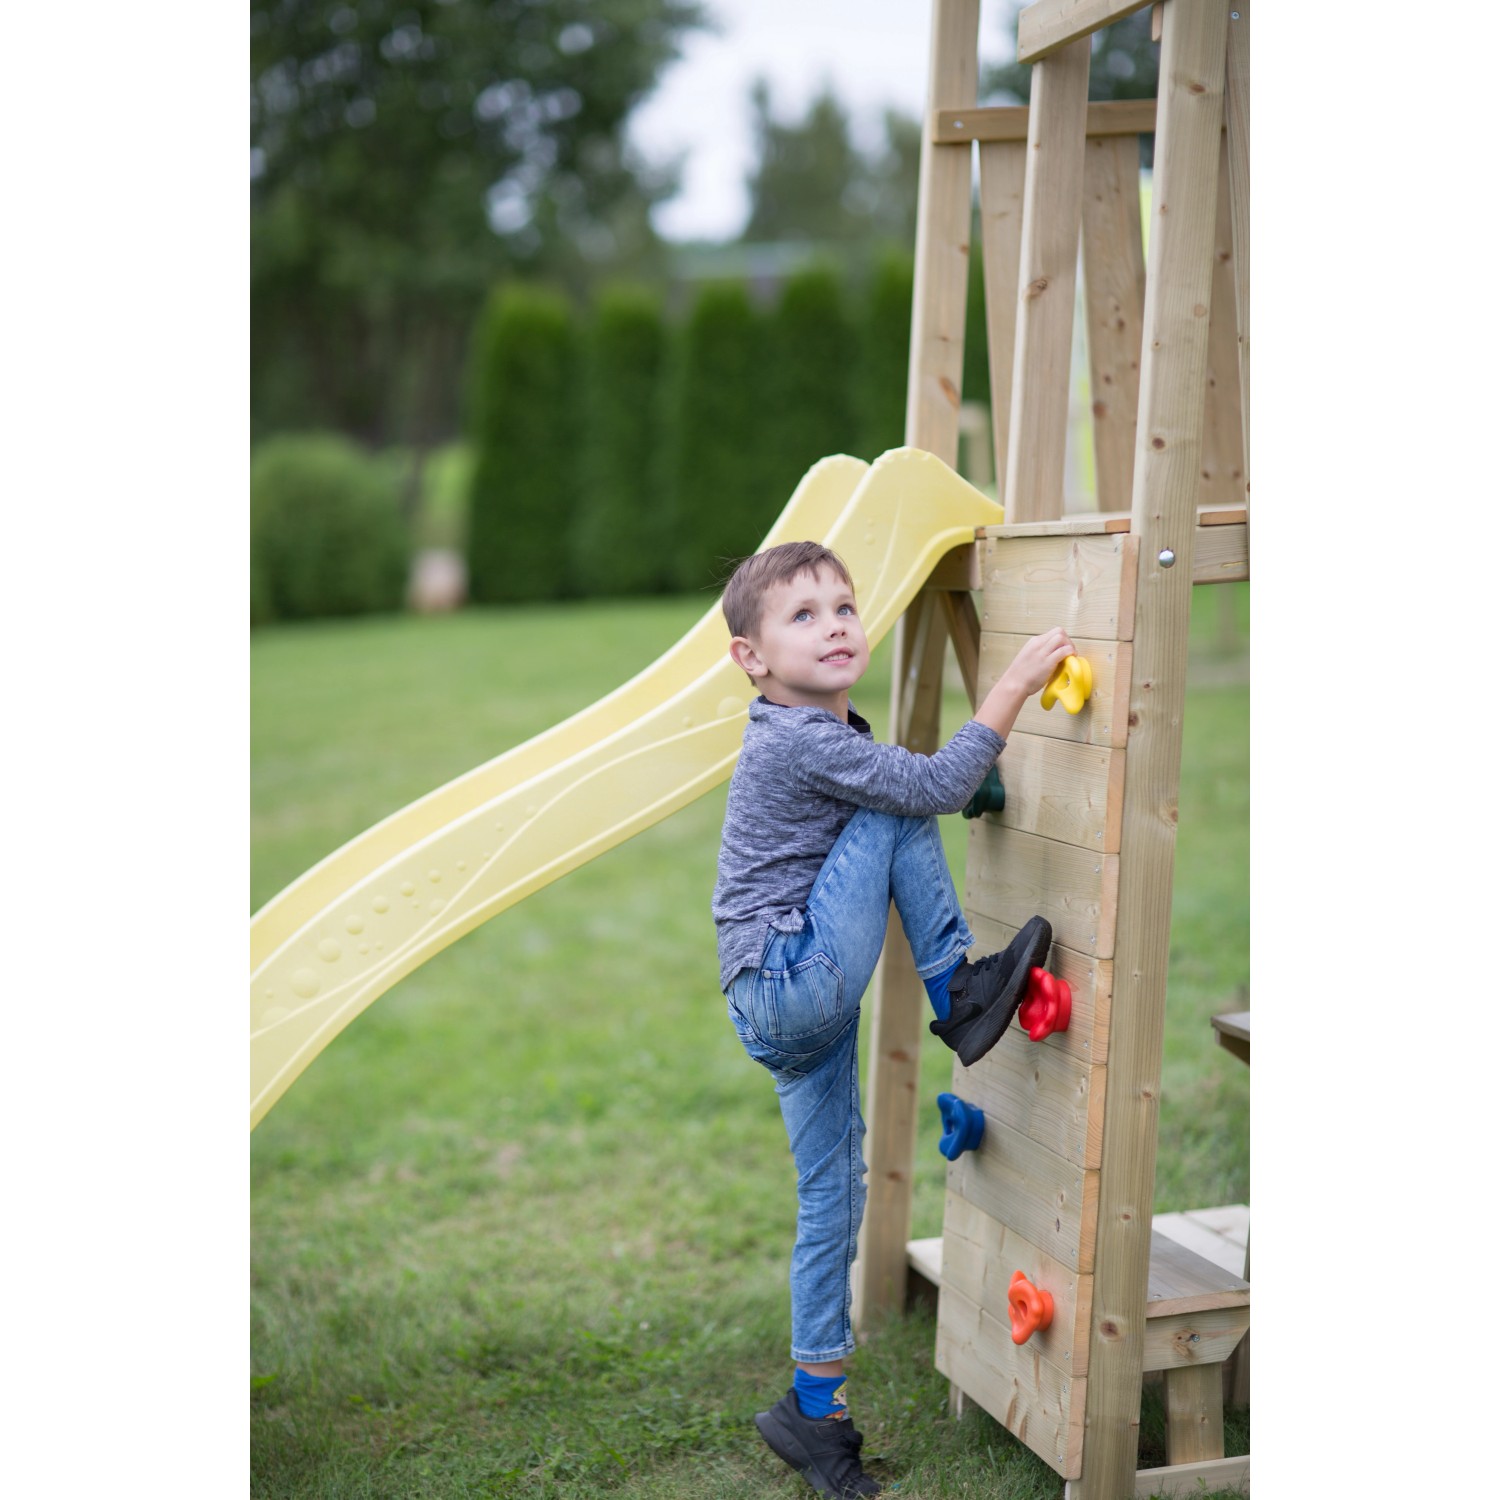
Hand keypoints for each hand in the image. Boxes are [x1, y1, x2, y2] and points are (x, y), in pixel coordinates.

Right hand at [973, 626, 1076, 740]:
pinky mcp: (1047, 661)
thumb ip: (1039, 653)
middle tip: (1069, 652)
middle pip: (1059, 631)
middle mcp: (1038, 643)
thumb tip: (1052, 654)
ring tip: (1070, 656)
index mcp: (1033, 642)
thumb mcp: (1028, 657)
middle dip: (1067, 640)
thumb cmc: (1021, 675)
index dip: (1062, 640)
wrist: (1014, 684)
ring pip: (1061, 637)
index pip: (1053, 633)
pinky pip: (1064, 650)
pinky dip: (1070, 652)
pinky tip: (1070, 659)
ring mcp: (1042, 652)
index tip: (1063, 649)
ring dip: (1070, 645)